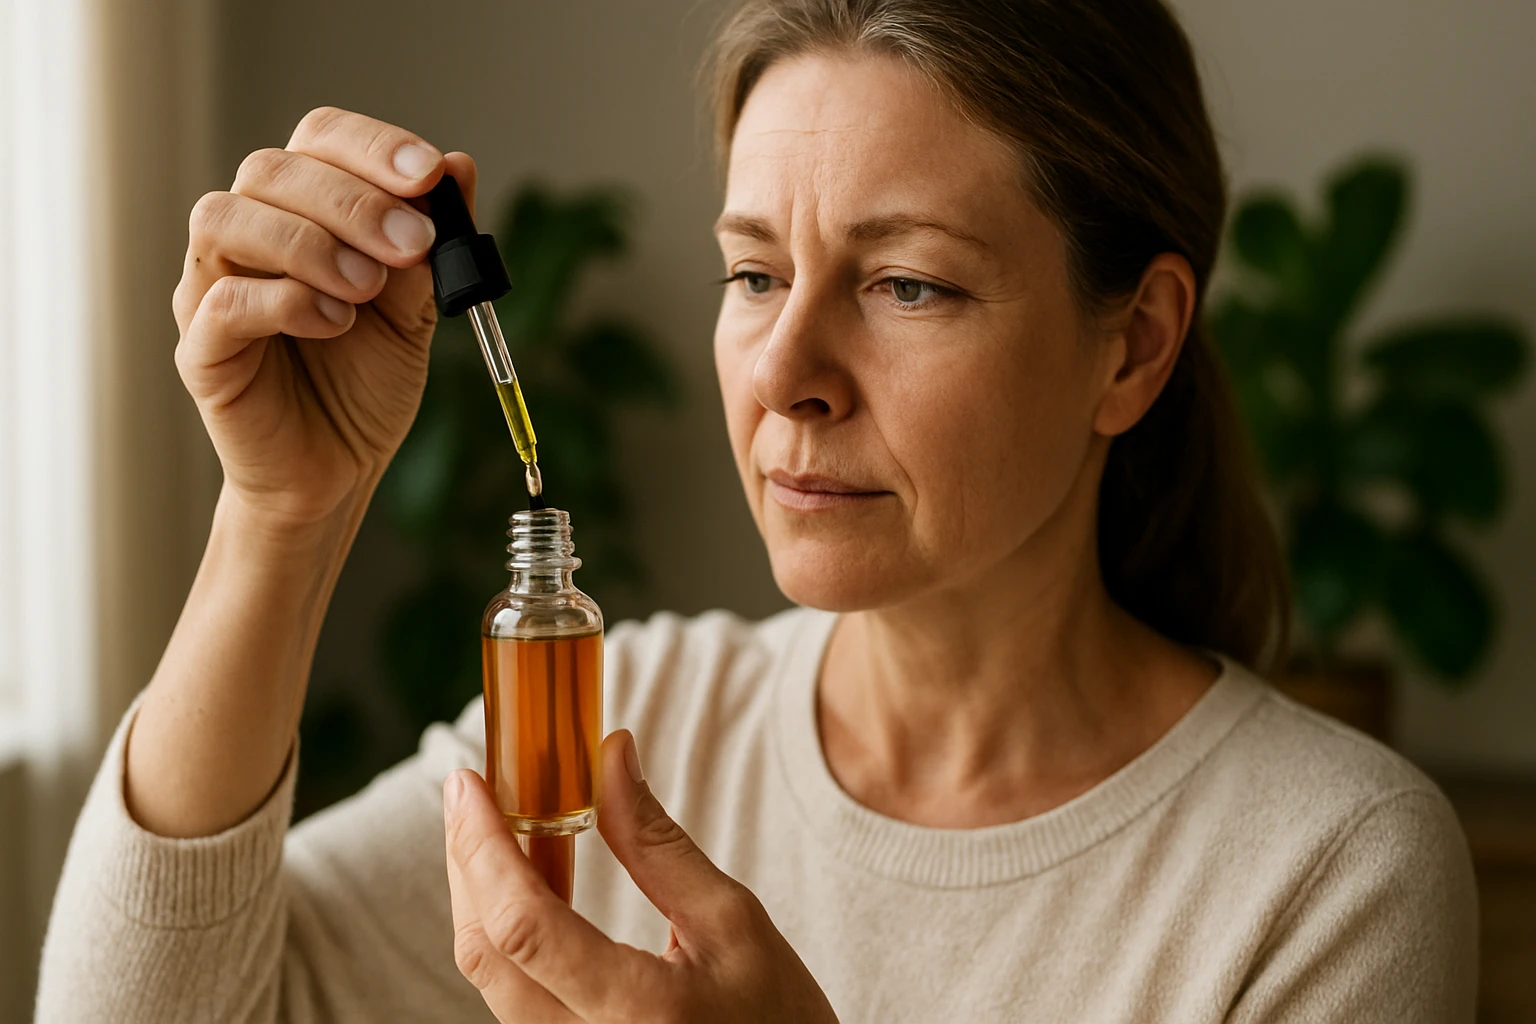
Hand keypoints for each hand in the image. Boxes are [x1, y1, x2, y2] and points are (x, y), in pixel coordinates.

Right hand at [173, 107, 476, 527]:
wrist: (338, 472)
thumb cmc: (365, 384)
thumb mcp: (416, 311)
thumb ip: (432, 247)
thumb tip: (458, 166)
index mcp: (300, 211)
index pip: (317, 139)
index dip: (370, 146)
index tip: (428, 173)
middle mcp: (246, 237)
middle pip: (271, 170)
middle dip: (353, 200)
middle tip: (413, 244)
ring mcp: (211, 289)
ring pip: (227, 220)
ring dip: (310, 243)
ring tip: (368, 289)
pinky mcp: (201, 351)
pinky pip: (222, 302)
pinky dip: (284, 302)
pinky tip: (334, 323)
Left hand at [443, 732, 839, 1022]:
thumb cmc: (779, 1018)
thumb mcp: (732, 920)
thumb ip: (656, 844)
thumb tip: (610, 756)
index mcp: (636, 1012)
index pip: (525, 925)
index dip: (483, 847)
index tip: (470, 784)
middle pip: (486, 953)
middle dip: (467, 861)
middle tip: (473, 793)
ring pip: (492, 978)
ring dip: (484, 897)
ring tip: (503, 829)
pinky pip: (514, 998)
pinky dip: (510, 934)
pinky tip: (530, 888)